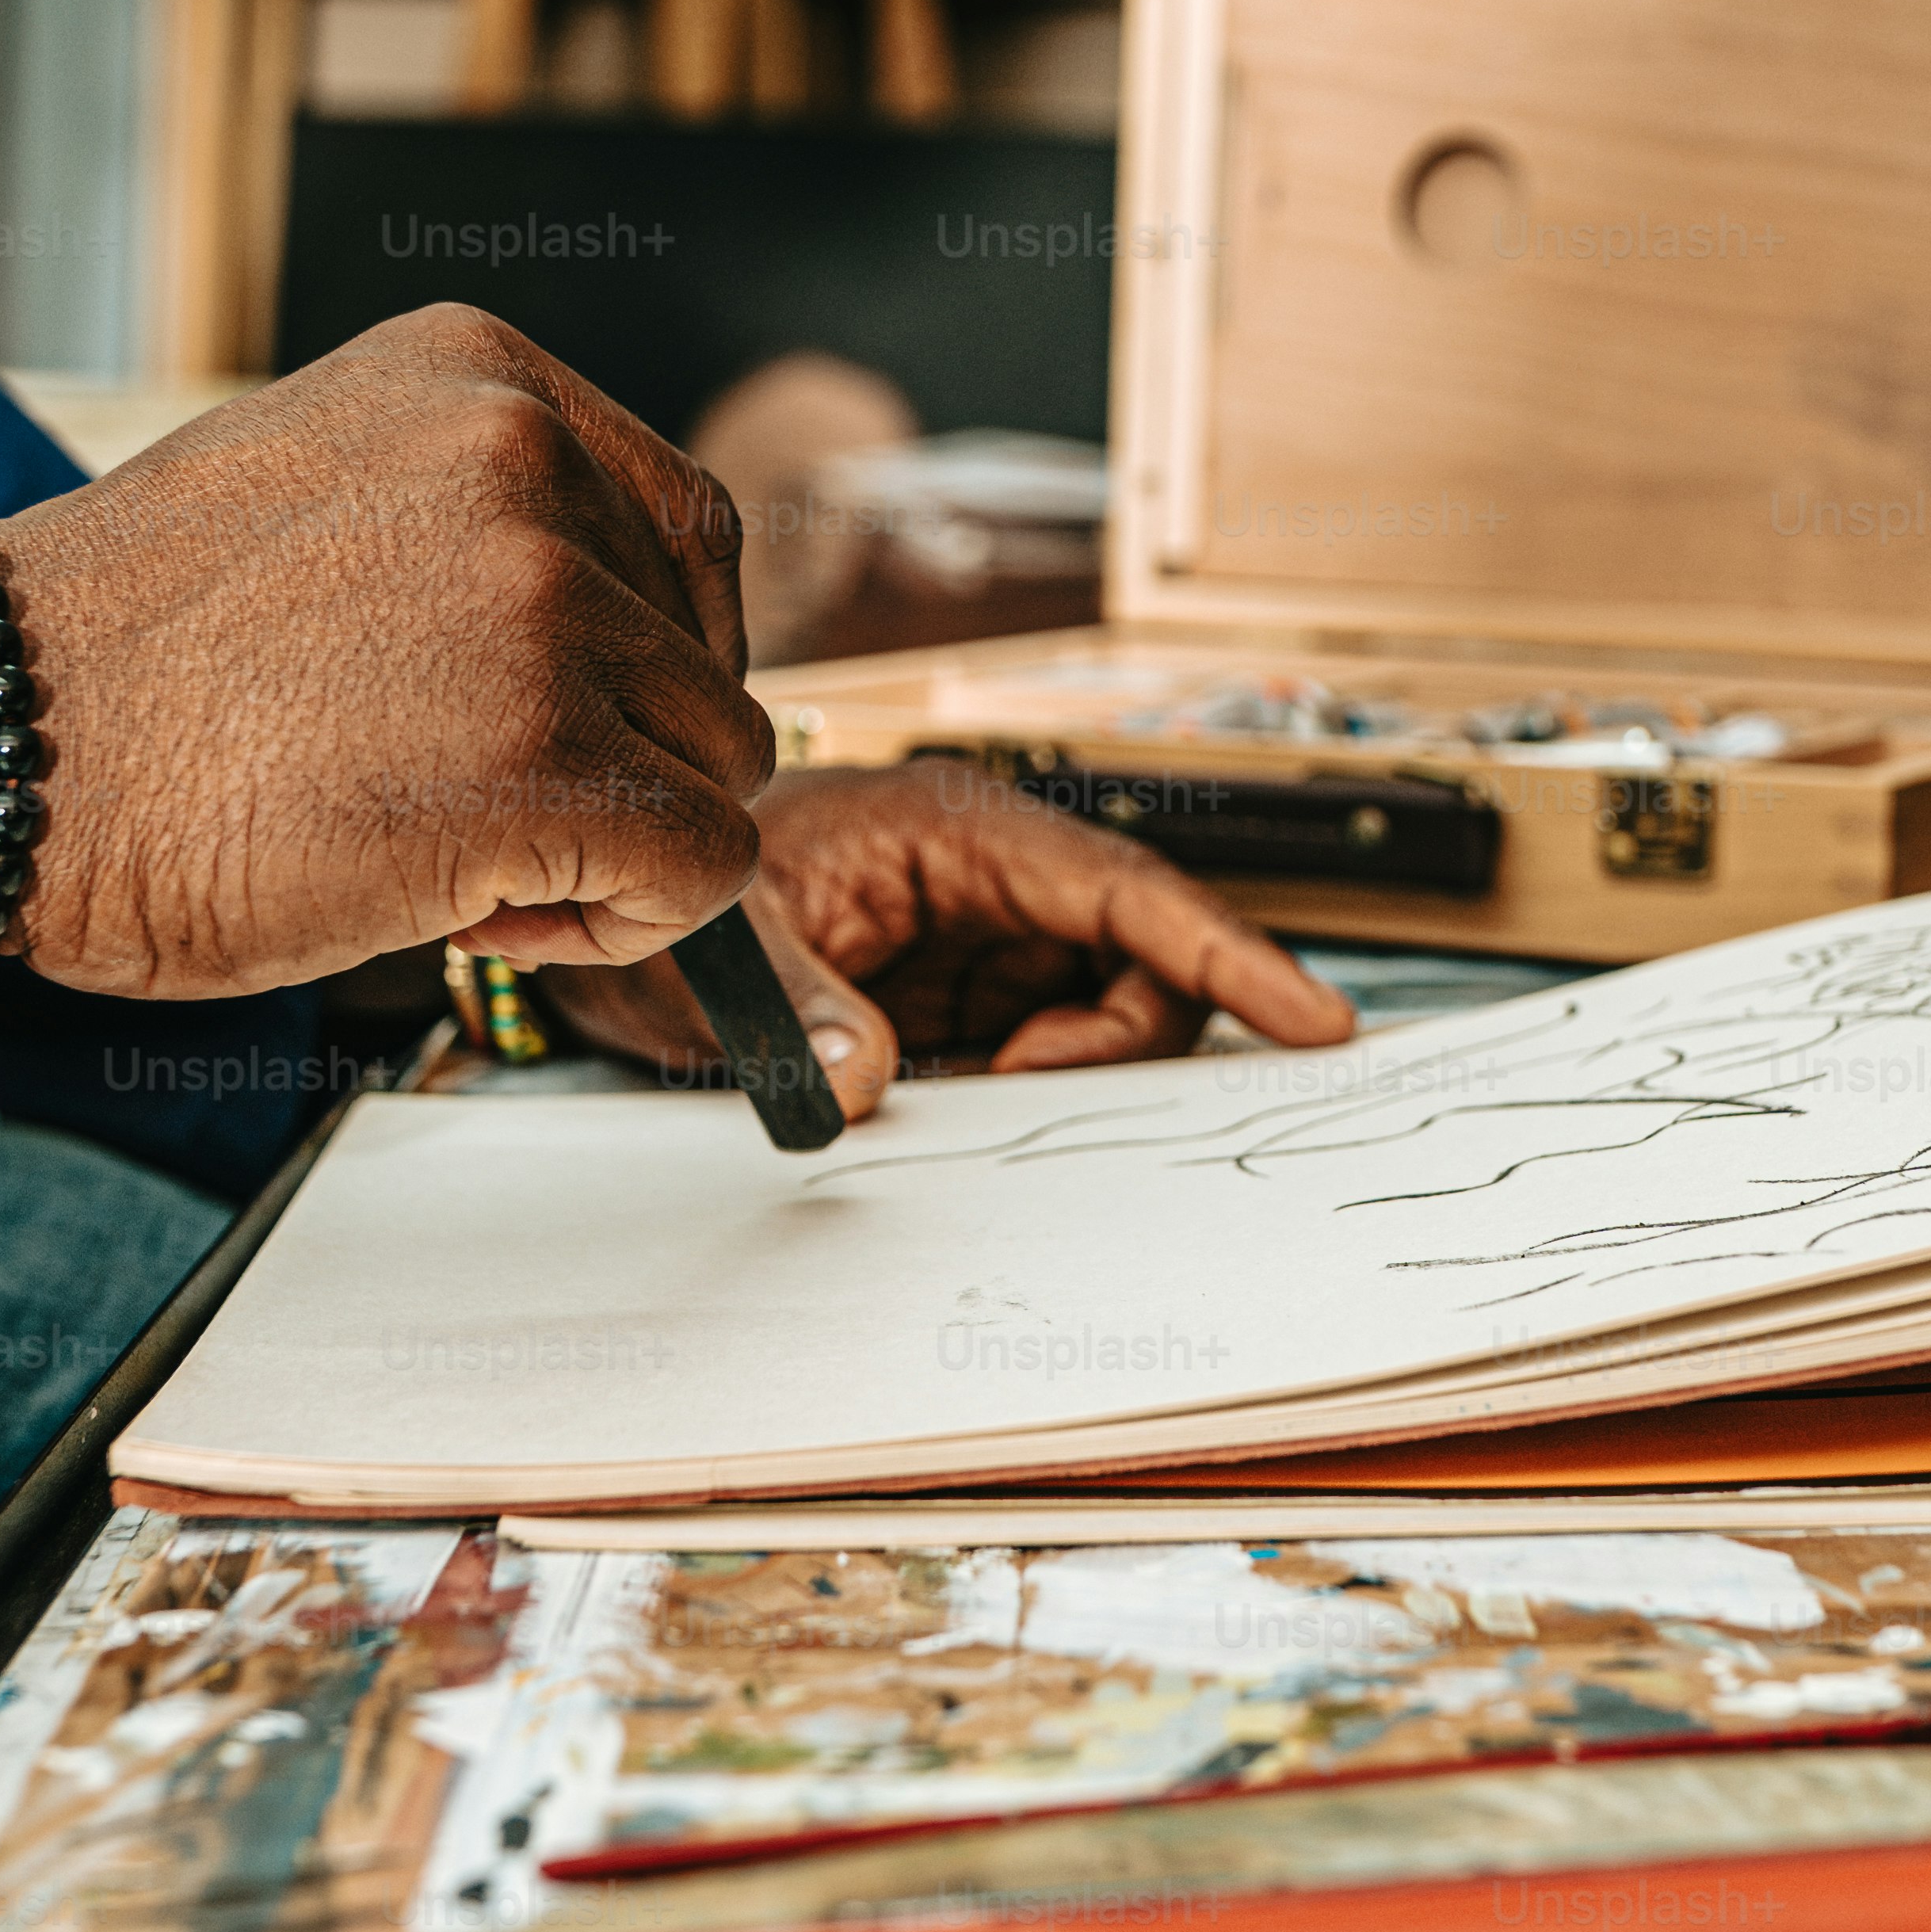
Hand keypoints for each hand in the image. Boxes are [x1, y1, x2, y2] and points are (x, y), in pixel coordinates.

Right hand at [0, 306, 770, 993]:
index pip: (684, 531)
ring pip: (715, 766)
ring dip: (609, 841)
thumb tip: (620, 631)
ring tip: (444, 847)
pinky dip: (616, 920)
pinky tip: (471, 909)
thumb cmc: (121, 658)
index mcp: (479, 376)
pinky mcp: (539, 759)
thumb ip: (477, 524)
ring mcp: (540, 608)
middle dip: (618, 756)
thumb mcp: (326, 495)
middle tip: (465, 799)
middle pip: (706, 658)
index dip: (641, 655)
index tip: (552, 715)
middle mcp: (525, 461)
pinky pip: (701, 869)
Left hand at [540, 761, 1356, 1121]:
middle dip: (1119, 1044)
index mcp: (960, 830)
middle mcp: (994, 880)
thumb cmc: (674, 902)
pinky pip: (1045, 1049)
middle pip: (1141, 965)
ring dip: (1068, 1077)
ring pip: (1104, 1015)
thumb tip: (872, 1084)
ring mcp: (985, 942)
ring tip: (964, 1092)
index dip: (1234, 953)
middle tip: (1014, 1090)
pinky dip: (1027, 1094)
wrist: (617, 917)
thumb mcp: (714, 948)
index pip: (1131, 892)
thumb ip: (795, 1008)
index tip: (1313, 1016)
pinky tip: (955, 1101)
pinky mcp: (965, 997)